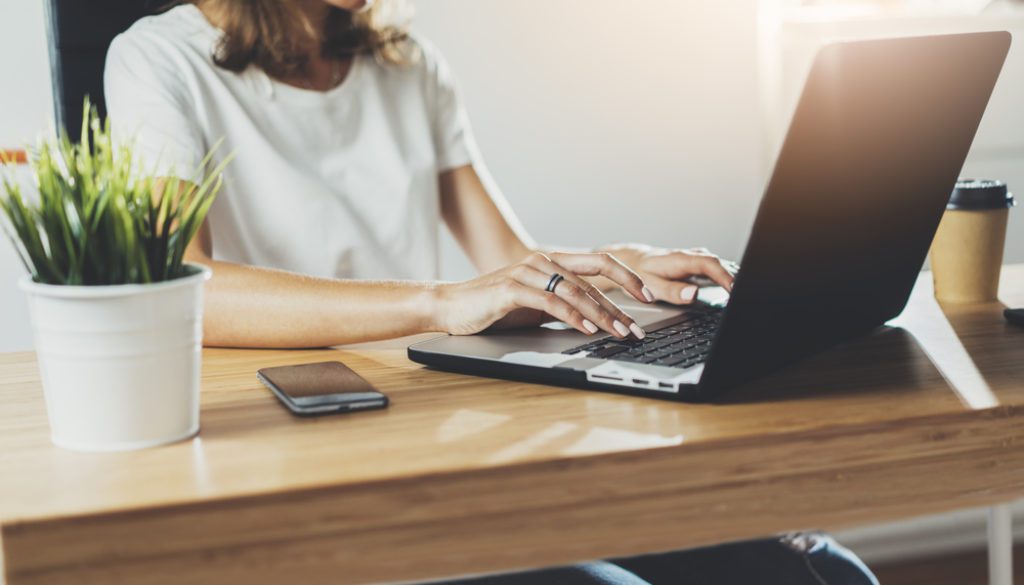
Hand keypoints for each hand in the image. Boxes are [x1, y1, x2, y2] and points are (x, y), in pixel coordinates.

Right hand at [433, 252, 654, 338]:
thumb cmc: (493, 307)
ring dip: (602, 314)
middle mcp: (543, 261)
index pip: (600, 263)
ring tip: (620, 333)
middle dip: (622, 303)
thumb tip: (597, 319)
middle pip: (594, 277)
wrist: (450, 306)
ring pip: (576, 291)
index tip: (650, 296)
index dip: (628, 277)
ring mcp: (527, 272)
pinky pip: (551, 302)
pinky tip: (588, 329)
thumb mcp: (536, 306)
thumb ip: (564, 305)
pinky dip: (574, 316)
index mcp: (552, 263)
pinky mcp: (512, 289)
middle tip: (639, 327)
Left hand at [600, 244, 735, 304]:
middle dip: (736, 277)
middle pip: (720, 263)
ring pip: (720, 264)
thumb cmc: (640, 273)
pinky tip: (734, 288)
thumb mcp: (651, 285)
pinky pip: (717, 268)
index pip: (709, 264)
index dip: (725, 276)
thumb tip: (693, 294)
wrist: (633, 259)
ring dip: (734, 276)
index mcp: (681, 259)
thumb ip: (672, 291)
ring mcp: (696, 259)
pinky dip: (728, 276)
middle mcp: (691, 256)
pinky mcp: (698, 264)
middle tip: (746, 295)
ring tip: (745, 293)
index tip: (735, 290)